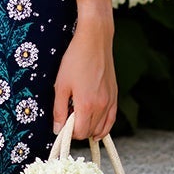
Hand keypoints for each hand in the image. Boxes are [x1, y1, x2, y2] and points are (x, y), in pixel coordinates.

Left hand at [52, 15, 116, 141]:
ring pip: (102, 128)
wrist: (95, 41)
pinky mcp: (115, 95)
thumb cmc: (75, 60)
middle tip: (68, 118)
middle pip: (90, 132)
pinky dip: (104, 126)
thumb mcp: (61, 85)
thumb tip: (57, 130)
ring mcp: (111, 101)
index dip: (68, 132)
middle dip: (78, 130)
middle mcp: (102, 106)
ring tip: (79, 118)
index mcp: (87, 104)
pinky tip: (96, 126)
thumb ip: (59, 110)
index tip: (62, 124)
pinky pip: (112, 119)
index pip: (79, 132)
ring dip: (90, 128)